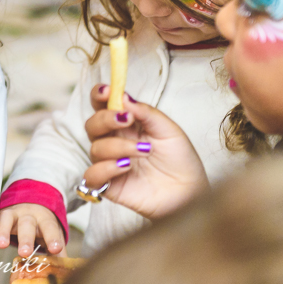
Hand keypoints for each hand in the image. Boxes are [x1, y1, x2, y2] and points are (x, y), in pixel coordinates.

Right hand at [0, 204, 66, 257]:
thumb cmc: (41, 224)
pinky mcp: (0, 215)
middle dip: (26, 238)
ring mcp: (13, 214)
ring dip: (4, 232)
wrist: (29, 202)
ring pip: (8, 220)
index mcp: (45, 219)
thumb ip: (59, 250)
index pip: (50, 228)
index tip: (55, 249)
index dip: (52, 238)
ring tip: (1, 245)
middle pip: (28, 225)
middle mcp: (29, 215)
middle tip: (25, 253)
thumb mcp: (52, 233)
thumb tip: (68, 270)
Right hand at [83, 84, 208, 219]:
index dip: (99, 96)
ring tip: (144, 151)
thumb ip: (146, 113)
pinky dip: (106, 168)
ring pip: (95, 148)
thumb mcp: (169, 130)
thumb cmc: (180, 160)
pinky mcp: (109, 186)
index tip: (107, 91)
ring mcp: (110, 163)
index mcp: (126, 125)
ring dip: (118, 146)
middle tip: (128, 120)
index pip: (102, 106)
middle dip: (106, 119)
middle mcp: (114, 142)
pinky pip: (92, 175)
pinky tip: (126, 167)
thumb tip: (123, 97)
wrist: (190, 193)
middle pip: (92, 124)